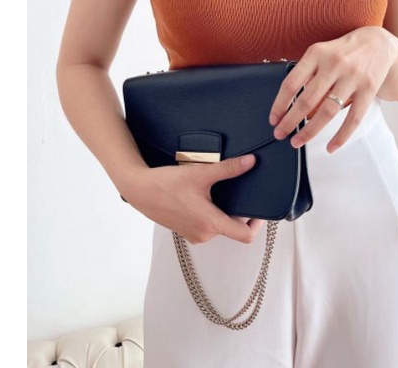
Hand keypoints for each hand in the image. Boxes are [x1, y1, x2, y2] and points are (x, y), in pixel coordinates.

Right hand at [119, 155, 264, 243]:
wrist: (139, 190)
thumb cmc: (166, 184)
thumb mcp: (201, 173)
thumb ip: (228, 169)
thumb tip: (250, 162)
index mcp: (210, 223)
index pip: (245, 235)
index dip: (257, 224)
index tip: (258, 210)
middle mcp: (204, 234)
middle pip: (233, 228)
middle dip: (239, 212)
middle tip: (238, 192)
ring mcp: (194, 234)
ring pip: (219, 226)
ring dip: (223, 211)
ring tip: (218, 192)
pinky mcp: (186, 230)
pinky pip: (207, 225)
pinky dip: (211, 213)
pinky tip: (204, 197)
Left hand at [268, 26, 397, 153]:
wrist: (379, 43)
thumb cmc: (343, 51)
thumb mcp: (321, 53)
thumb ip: (308, 75)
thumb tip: (292, 107)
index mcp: (316, 53)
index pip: (291, 83)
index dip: (280, 104)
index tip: (273, 119)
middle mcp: (334, 64)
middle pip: (307, 100)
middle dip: (290, 121)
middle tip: (280, 134)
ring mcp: (352, 77)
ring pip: (327, 112)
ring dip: (310, 131)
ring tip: (298, 141)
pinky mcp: (368, 90)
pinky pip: (353, 118)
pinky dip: (341, 136)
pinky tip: (330, 147)